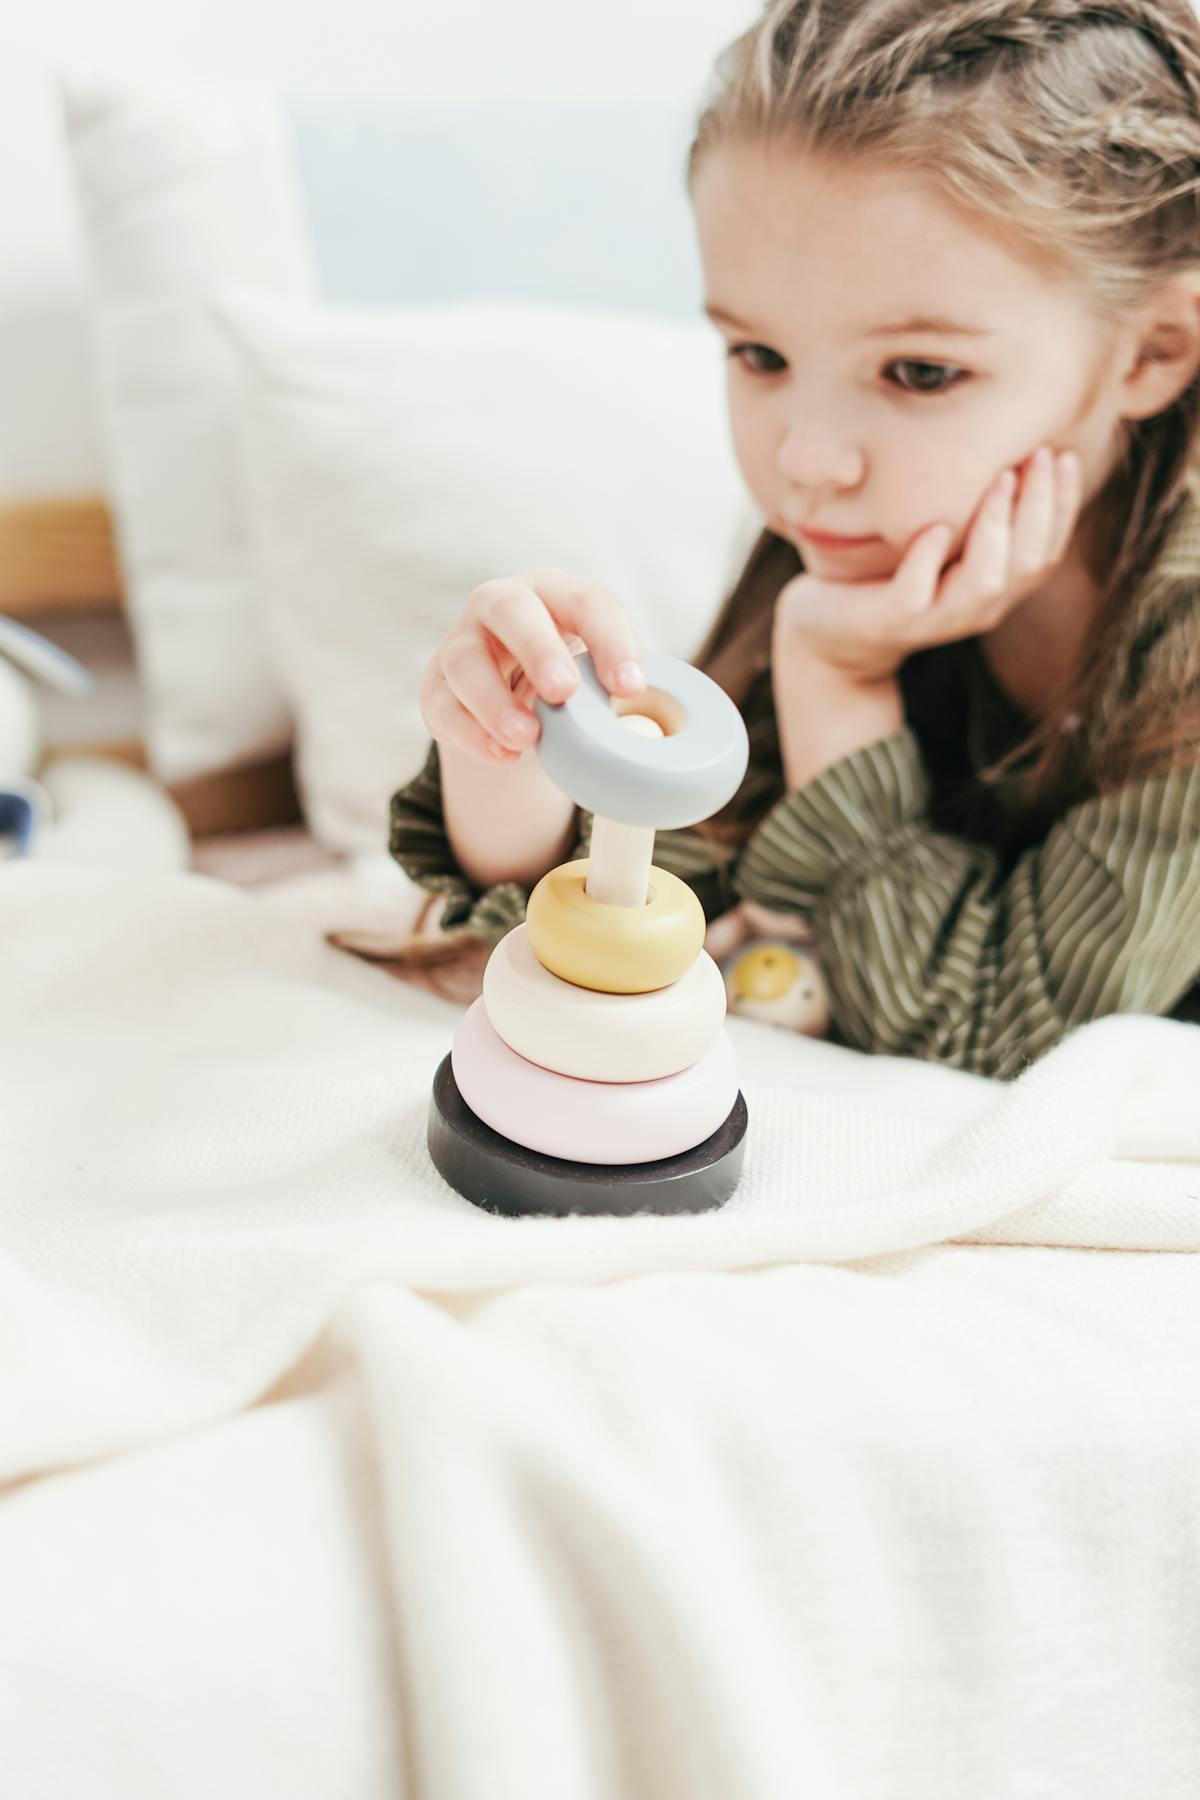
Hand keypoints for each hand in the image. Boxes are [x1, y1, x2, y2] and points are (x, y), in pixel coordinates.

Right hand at [419, 568, 645, 764]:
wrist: (506, 704)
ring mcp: (461, 643)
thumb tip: (655, 733)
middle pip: (511, 609)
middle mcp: (501, 606)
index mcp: (554, 594)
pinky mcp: (435, 687)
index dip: (610, 638)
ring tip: (527, 738)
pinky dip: (473, 733)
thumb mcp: (592, 675)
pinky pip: (444, 706)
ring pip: (465, 661)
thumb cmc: (564, 684)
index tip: (630, 686)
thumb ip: (615, 689)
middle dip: (538, 648)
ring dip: (496, 701)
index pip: (586, 601)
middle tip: (564, 692)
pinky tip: (503, 754)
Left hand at [773, 446, 1084, 684]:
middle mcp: (978, 607)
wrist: (834, 633)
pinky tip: (935, 527)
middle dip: (1040, 505)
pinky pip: (917, 593)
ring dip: (996, 527)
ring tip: (1000, 479)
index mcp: (998, 588)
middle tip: (1039, 454)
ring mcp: (937, 617)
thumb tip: (1013, 452)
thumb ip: (979, 515)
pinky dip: (928, 559)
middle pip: (1028, 561)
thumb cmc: (897, 575)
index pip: (1046, 549)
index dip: (1062, 504)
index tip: (1064, 454)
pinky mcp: (893, 619)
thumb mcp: (946, 543)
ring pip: (985, 579)